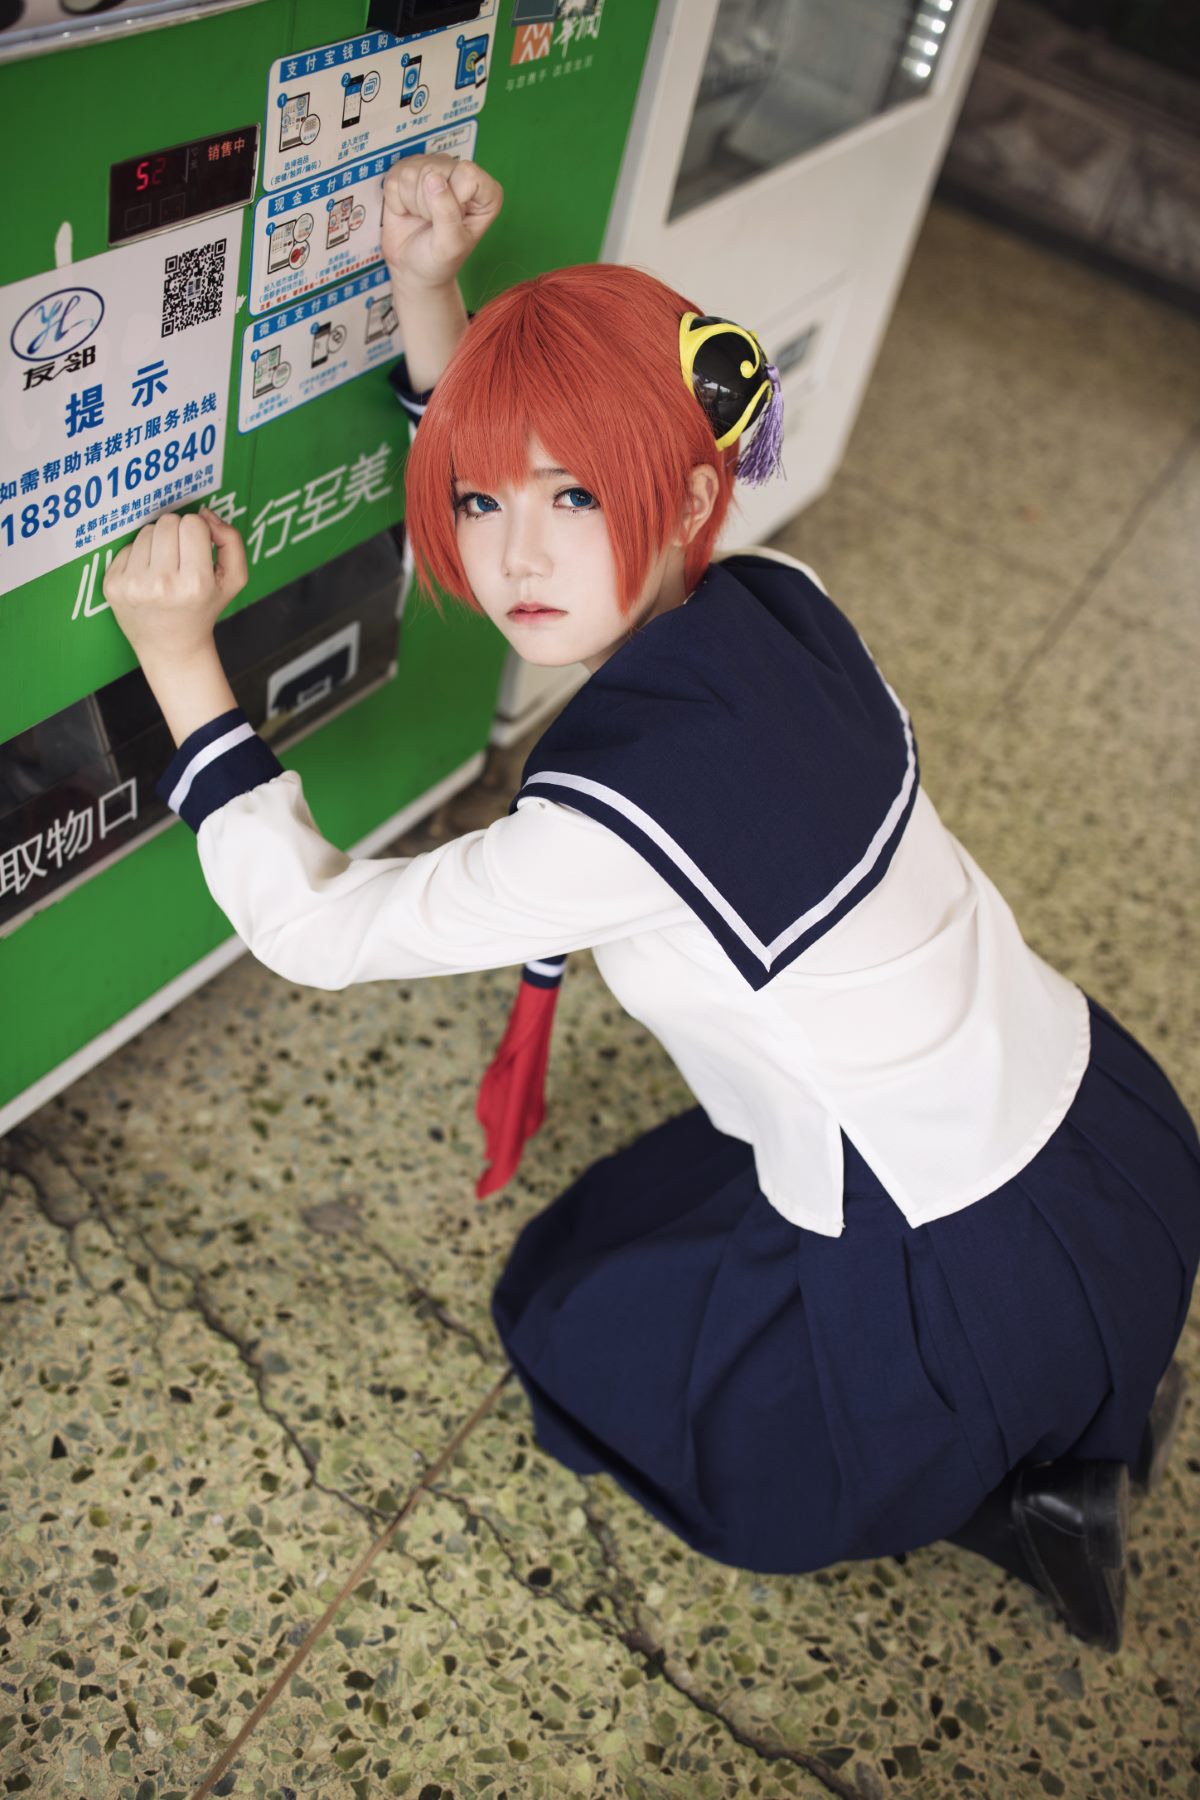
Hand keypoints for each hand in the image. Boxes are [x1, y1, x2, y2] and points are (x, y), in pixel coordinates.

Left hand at [102, 507, 247, 669]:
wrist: (171, 647)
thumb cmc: (203, 609)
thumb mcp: (233, 580)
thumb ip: (231, 541)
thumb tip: (205, 513)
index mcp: (195, 583)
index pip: (193, 524)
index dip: (199, 533)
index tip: (199, 552)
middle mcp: (162, 584)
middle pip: (168, 523)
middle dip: (177, 535)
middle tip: (181, 561)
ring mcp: (133, 585)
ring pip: (146, 531)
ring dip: (157, 544)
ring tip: (164, 570)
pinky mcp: (112, 585)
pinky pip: (127, 546)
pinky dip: (138, 557)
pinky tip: (146, 579)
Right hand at [381, 154, 502, 292]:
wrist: (412, 270)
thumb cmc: (438, 261)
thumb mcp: (450, 245)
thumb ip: (447, 213)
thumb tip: (433, 178)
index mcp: (485, 192)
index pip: (467, 173)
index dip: (451, 198)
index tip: (449, 221)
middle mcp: (460, 175)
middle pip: (434, 169)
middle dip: (426, 203)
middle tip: (431, 223)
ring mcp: (434, 170)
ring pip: (411, 170)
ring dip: (410, 202)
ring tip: (420, 218)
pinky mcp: (409, 171)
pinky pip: (394, 175)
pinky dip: (395, 199)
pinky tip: (406, 211)